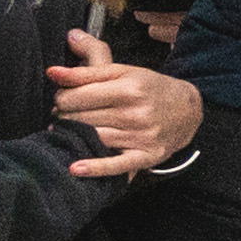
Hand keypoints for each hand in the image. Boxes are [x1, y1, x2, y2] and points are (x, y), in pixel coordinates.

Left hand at [52, 31, 201, 176]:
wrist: (188, 110)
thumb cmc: (150, 88)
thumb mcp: (122, 73)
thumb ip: (85, 72)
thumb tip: (52, 72)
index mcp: (129, 89)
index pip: (77, 96)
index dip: (61, 97)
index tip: (63, 98)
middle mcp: (136, 113)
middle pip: (81, 118)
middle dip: (65, 116)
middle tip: (65, 114)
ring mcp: (141, 137)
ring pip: (93, 138)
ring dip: (73, 136)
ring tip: (70, 130)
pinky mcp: (145, 156)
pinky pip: (116, 165)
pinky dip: (95, 168)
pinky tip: (75, 168)